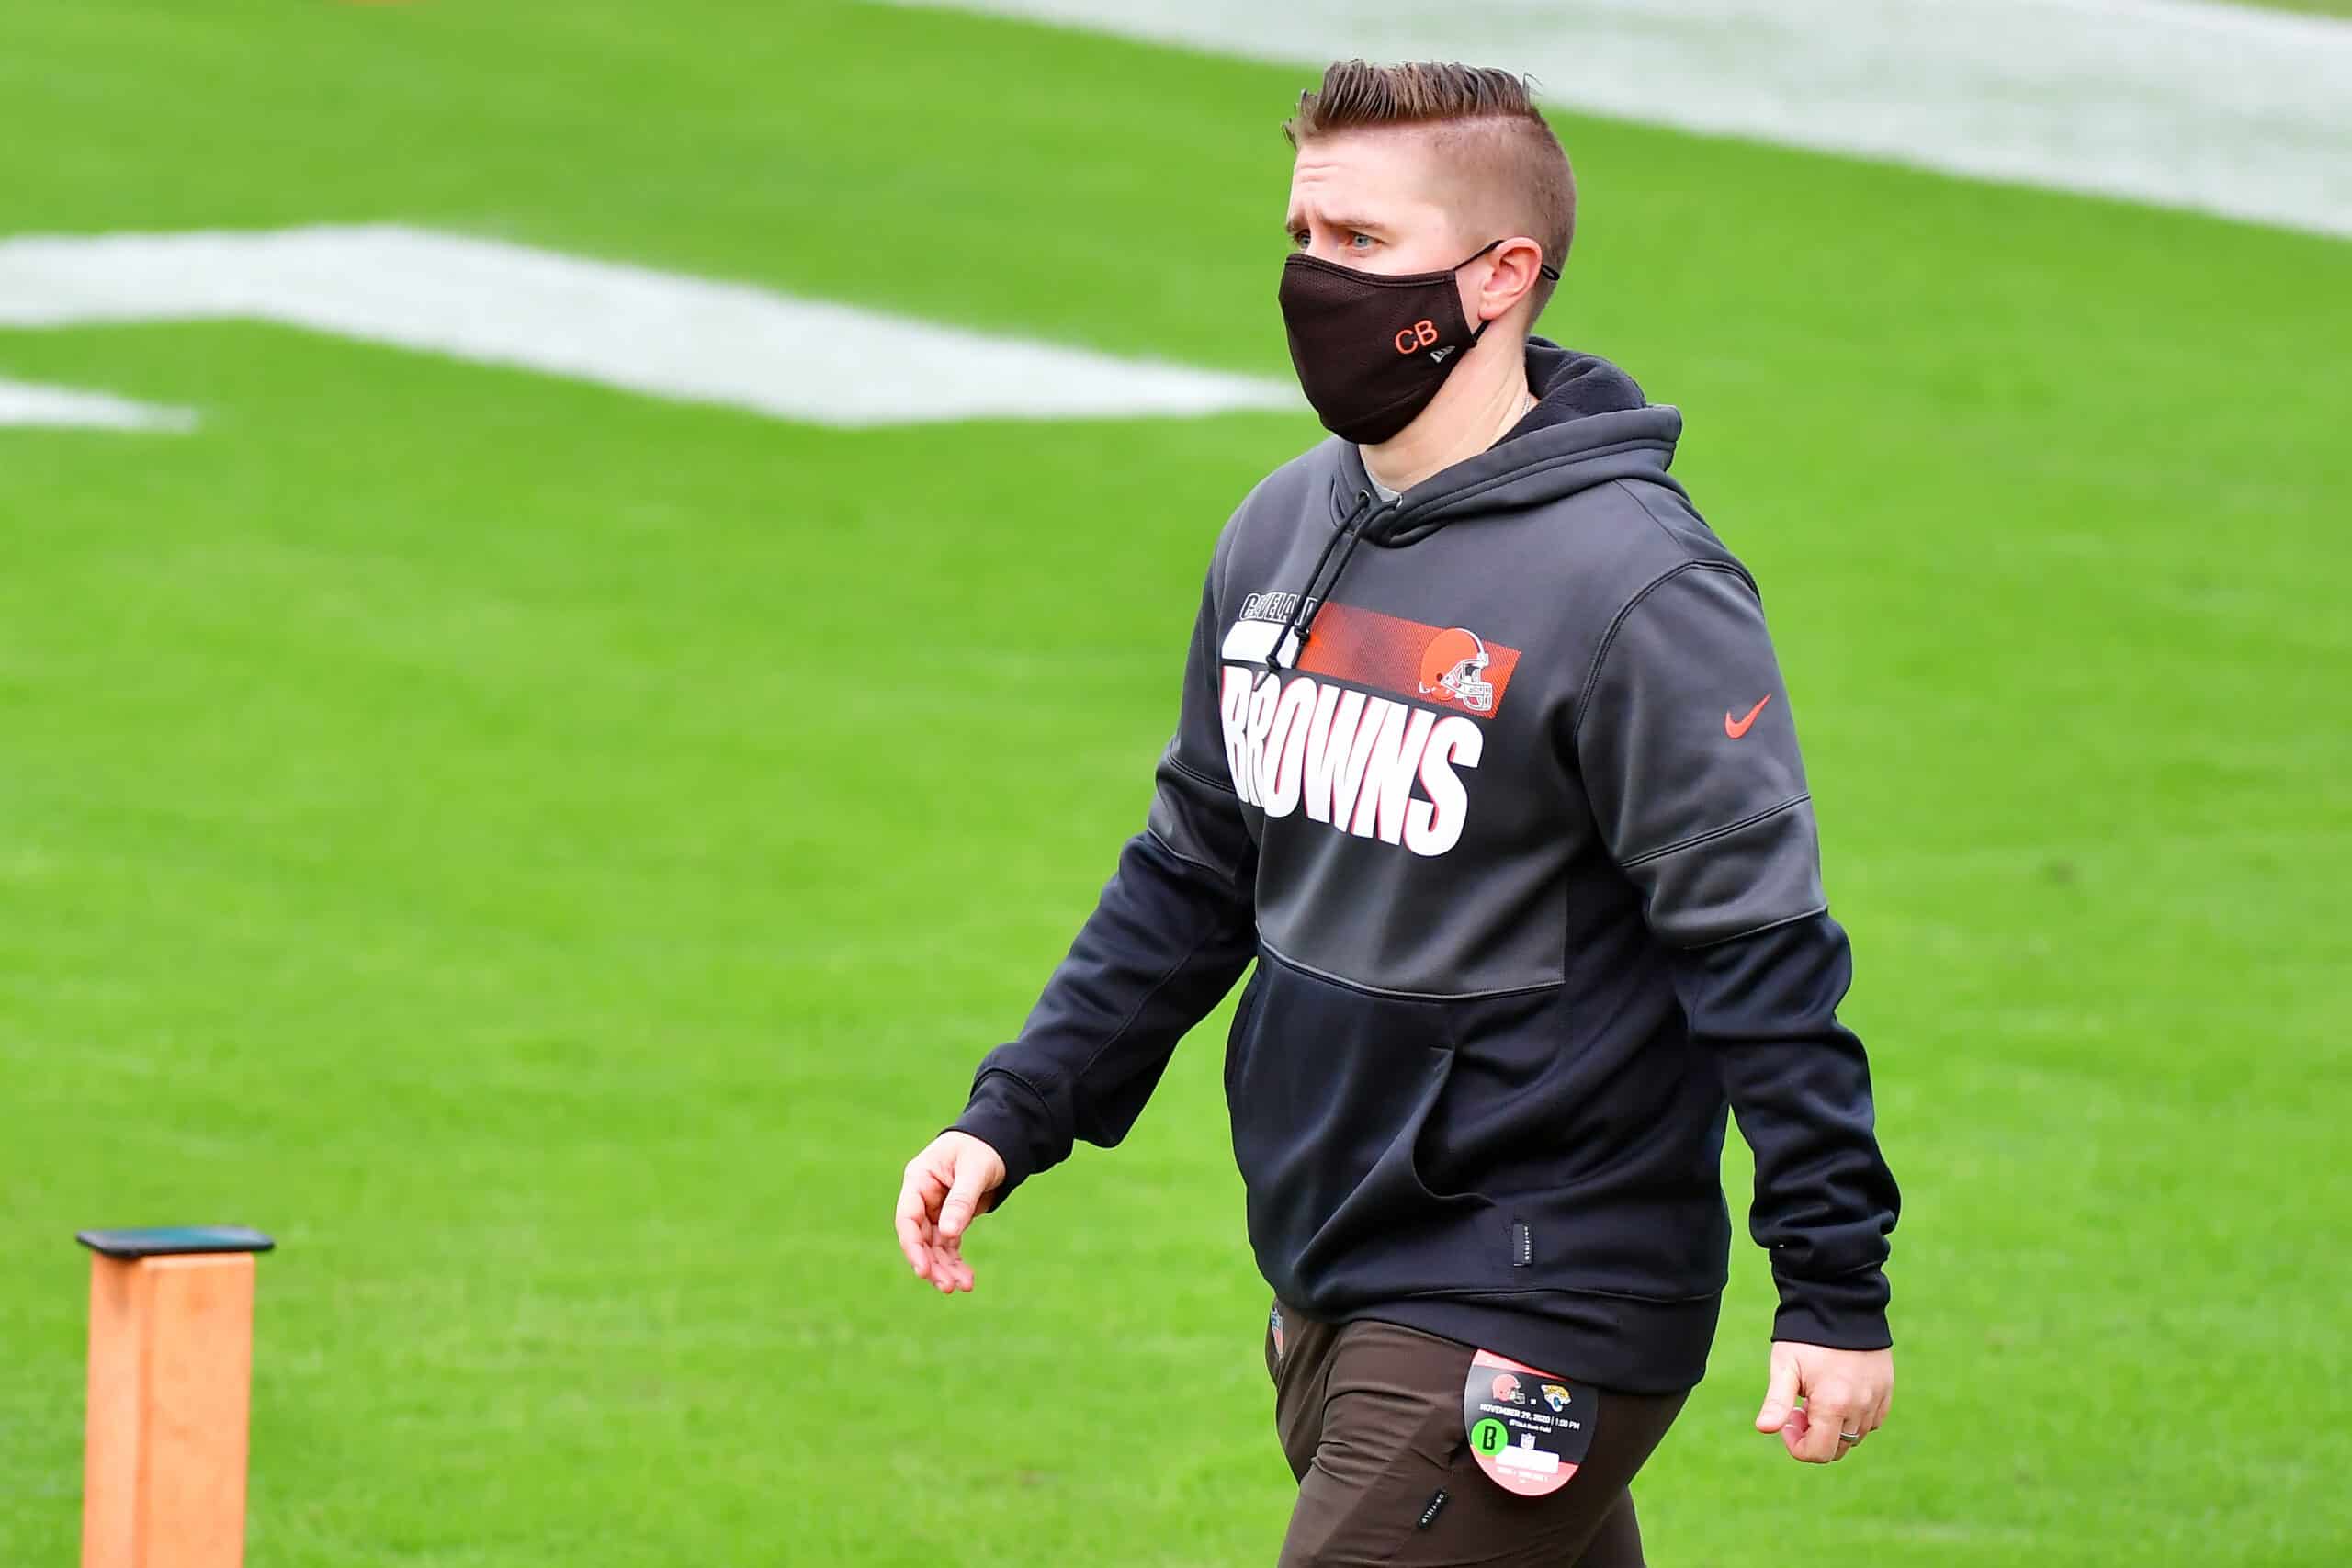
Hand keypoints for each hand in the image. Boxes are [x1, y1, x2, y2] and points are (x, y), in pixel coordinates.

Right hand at [893, 1131, 1006, 1294]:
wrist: (1000, 1140)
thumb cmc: (983, 1147)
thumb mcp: (974, 1170)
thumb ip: (961, 1200)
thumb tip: (949, 1234)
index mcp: (919, 1179)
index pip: (908, 1218)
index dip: (913, 1246)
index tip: (923, 1270)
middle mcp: (923, 1197)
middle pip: (920, 1238)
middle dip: (933, 1264)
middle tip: (948, 1286)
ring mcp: (935, 1209)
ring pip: (935, 1246)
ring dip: (946, 1267)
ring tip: (963, 1286)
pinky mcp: (950, 1217)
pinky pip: (949, 1245)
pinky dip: (956, 1262)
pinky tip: (967, 1279)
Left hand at [1754, 1341, 1892, 1462]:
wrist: (1840, 1304)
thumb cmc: (1806, 1338)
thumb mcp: (1785, 1367)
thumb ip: (1777, 1402)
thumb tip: (1764, 1429)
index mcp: (1834, 1404)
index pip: (1819, 1452)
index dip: (1797, 1446)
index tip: (1788, 1421)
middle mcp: (1860, 1407)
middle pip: (1838, 1449)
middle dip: (1815, 1437)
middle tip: (1800, 1408)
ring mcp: (1877, 1399)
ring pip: (1856, 1436)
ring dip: (1835, 1427)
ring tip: (1818, 1396)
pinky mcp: (1886, 1390)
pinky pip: (1872, 1420)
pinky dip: (1854, 1417)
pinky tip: (1839, 1393)